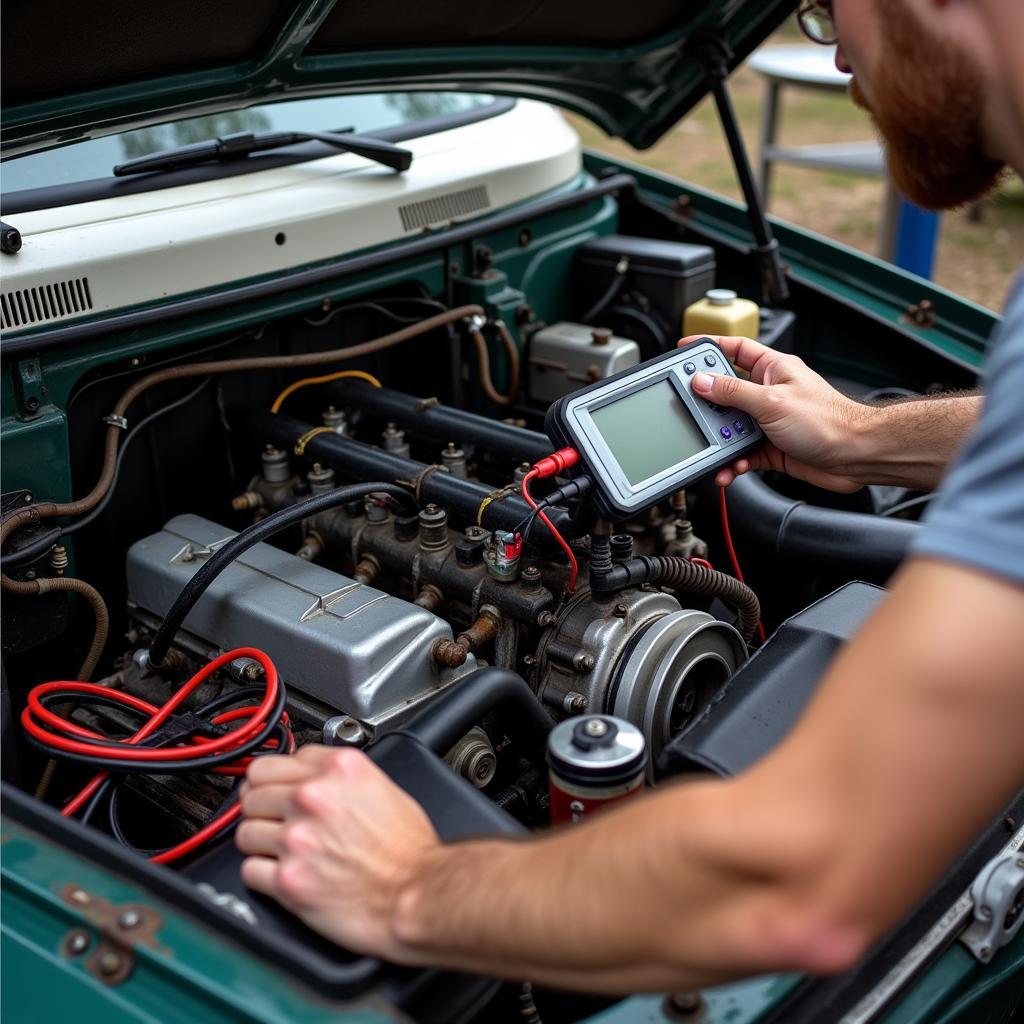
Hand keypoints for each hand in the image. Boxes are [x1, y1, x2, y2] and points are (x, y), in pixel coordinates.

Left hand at [236, 743, 439, 962]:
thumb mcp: (384, 786)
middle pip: (252, 791)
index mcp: (338, 769)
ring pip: (244, 830)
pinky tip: (282, 873)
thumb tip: (312, 776)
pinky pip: (249, 869)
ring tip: (282, 850)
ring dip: (259, 841)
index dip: (277, 778)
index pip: (277, 760)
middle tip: (273, 819)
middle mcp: (313, 797)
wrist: (417, 894)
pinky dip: (261, 874)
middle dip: (261, 806)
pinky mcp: (288, 880)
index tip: (276, 788)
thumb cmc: (408, 849)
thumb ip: (340, 776)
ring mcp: (297, 838)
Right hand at [680, 335, 868, 491]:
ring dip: (721, 441)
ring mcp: (769, 420)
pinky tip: (731, 468)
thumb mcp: (771, 401)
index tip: (686, 349)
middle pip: (725, 392)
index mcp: (773, 368)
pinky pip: (742, 453)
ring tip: (715, 448)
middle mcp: (769, 392)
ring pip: (731, 428)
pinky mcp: (770, 446)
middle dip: (709, 405)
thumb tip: (702, 381)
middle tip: (691, 410)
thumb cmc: (828, 421)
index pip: (735, 349)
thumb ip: (733, 391)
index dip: (710, 347)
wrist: (855, 456)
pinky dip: (734, 462)